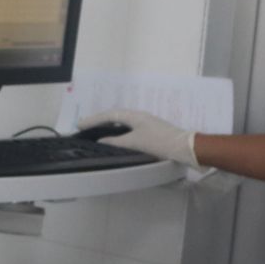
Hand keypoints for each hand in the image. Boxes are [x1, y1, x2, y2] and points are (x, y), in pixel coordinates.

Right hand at [79, 109, 198, 167]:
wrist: (184, 148)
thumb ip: (117, 142)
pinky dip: (118, 132)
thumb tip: (102, 140)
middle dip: (99, 121)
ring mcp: (146, 123)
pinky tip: (116, 140)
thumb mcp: (136, 143)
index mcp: (135, 116)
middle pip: (115, 117)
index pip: (109, 115)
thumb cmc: (160, 142)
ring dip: (108, 126)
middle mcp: (139, 117)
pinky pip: (128, 129)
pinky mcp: (151, 132)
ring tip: (96, 132)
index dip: (94, 119)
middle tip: (84, 127)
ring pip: (122, 123)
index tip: (79, 124)